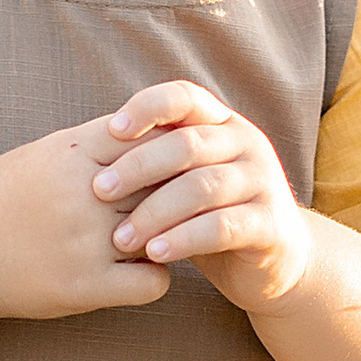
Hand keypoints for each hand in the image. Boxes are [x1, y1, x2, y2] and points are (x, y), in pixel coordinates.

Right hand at [0, 121, 172, 322]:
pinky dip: (156, 277)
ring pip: (165, 232)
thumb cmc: (7, 197)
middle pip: (164, 184)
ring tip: (163, 239)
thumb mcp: (47, 153)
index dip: (169, 152)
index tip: (174, 167)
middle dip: (177, 194)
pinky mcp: (85, 286)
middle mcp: (82, 194)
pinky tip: (140, 272)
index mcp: (73, 153)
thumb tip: (160, 129)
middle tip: (182, 206)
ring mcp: (85, 241)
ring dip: (170, 237)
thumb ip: (99, 142)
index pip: (151, 138)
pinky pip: (154, 282)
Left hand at [90, 81, 314, 312]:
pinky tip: (155, 254)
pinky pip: (223, 226)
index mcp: (222, 124)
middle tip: (98, 191)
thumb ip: (154, 163)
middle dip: (138, 166)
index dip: (146, 107)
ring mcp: (263, 183)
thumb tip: (86, 152)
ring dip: (155, 212)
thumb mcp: (182, 182)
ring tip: (122, 238)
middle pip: (188, 144)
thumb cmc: (211, 215)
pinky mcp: (271, 224)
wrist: (274, 263)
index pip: (184, 97)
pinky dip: (184, 239)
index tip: (110, 130)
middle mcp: (247, 144)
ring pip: (203, 187)